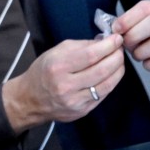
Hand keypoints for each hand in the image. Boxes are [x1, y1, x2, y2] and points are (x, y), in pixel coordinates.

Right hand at [2, 35, 125, 131]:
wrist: (30, 100)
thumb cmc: (42, 72)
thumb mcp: (55, 52)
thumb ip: (81, 46)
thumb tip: (103, 42)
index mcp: (58, 67)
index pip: (90, 55)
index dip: (108, 46)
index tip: (117, 39)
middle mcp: (66, 86)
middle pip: (102, 70)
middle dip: (116, 57)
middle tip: (120, 49)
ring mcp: (75, 101)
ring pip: (106, 85)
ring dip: (118, 70)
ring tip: (119, 61)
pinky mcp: (82, 111)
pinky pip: (102, 95)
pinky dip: (111, 82)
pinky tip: (112, 74)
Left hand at [115, 0, 149, 77]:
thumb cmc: (147, 36)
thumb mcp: (137, 23)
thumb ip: (125, 24)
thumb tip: (113, 32)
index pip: (145, 8)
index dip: (127, 19)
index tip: (116, 30)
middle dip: (134, 35)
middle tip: (126, 44)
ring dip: (139, 53)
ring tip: (137, 53)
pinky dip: (147, 64)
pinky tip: (148, 61)